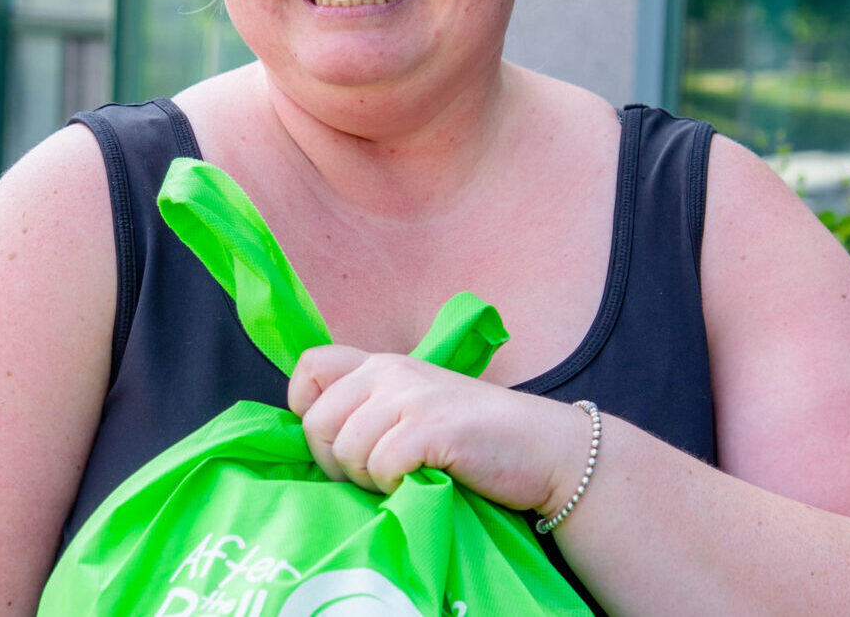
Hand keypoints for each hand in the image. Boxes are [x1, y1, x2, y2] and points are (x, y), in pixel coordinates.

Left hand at [288, 344, 586, 517]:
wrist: (544, 449)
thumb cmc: (478, 439)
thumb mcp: (417, 407)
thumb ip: (372, 410)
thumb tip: (313, 441)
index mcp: (382, 363)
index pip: (309, 368)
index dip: (305, 411)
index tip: (333, 443)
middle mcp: (391, 371)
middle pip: (317, 422)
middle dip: (335, 463)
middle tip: (372, 478)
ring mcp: (412, 397)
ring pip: (347, 449)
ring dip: (368, 479)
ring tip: (403, 480)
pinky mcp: (432, 428)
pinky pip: (382, 465)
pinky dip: (395, 486)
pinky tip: (420, 482)